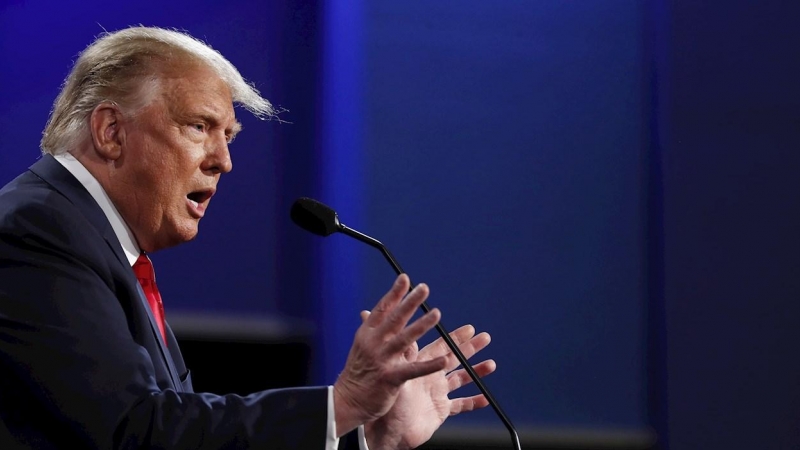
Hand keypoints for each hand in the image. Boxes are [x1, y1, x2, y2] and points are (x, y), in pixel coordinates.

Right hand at [333, 274, 446, 435]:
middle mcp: (373, 344)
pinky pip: (413, 370)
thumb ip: (371, 329)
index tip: (405, 278)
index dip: (394, 293)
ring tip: (437, 314)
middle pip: (394, 319)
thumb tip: (369, 310)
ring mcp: (381, 360)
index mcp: (367, 334)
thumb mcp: (361, 346)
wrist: (347, 401)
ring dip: (421, 326)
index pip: (382, 309)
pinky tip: (443, 360)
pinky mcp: (390, 378)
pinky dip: (429, 366)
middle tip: (424, 288)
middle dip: (410, 302)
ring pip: (404, 340)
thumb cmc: (358, 372)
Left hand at [363, 318, 495, 448]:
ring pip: (461, 379)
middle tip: (485, 337)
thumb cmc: (389, 404)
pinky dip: (474, 402)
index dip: (456, 338)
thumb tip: (406, 330)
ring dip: (476, 371)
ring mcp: (437, 393)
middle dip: (470, 348)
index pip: (442, 347)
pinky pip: (462, 404)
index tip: (470, 329)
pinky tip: (485, 398)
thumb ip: (406, 355)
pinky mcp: (441, 410)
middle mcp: (431, 377)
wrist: (390, 433)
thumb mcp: (398, 376)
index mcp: (421, 366)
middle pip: (455, 359)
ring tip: (491, 365)